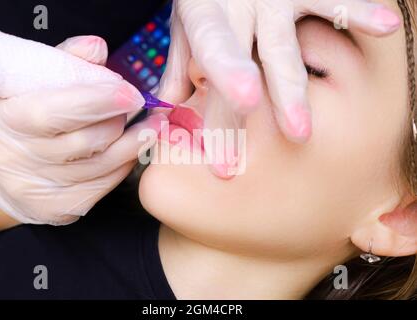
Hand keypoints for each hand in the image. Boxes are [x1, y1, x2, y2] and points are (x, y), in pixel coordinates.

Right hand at [0, 36, 166, 224]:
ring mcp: (41, 189)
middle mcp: (19, 160)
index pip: (56, 113)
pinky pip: (106, 184)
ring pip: (103, 165)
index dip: (98, 102)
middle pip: (87, 141)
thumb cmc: (28, 116)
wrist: (10, 169)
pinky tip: (133, 148)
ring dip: (134, 143)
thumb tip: (98, 47)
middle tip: (137, 104)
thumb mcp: (37, 83)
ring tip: (153, 125)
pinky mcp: (62, 208)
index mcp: (8, 120)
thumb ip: (68, 62)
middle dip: (120, 120)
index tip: (132, 93)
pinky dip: (125, 163)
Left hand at [159, 0, 400, 142]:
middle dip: (239, 116)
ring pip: (283, 47)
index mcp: (205, 16)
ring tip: (299, 133)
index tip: (221, 158)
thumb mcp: (189, 25)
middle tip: (243, 161)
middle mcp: (238, 6)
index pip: (209, 66)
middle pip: (241, 64)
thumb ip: (181, 65)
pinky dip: (359, 12)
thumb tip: (169, 110)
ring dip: (290, 90)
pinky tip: (386, 27)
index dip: (215, 109)